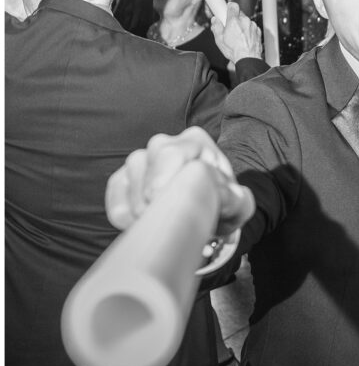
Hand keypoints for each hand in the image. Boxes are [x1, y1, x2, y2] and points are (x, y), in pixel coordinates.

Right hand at [105, 126, 254, 232]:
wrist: (204, 213)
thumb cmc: (220, 205)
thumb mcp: (236, 207)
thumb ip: (234, 200)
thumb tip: (218, 193)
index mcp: (194, 141)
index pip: (171, 154)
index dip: (166, 183)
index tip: (171, 205)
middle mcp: (163, 144)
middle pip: (143, 165)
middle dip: (154, 201)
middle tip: (172, 218)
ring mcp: (139, 160)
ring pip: (127, 184)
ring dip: (142, 212)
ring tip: (165, 221)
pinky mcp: (121, 179)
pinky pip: (115, 199)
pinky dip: (126, 217)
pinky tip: (146, 223)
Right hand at [211, 2, 262, 62]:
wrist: (249, 59)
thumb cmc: (234, 51)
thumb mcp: (219, 40)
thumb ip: (216, 27)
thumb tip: (215, 20)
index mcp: (234, 21)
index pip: (233, 5)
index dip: (229, 7)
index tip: (227, 10)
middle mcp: (245, 21)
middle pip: (239, 14)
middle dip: (235, 19)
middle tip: (230, 28)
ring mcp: (253, 26)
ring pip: (246, 21)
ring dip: (242, 26)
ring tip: (238, 37)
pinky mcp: (258, 31)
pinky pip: (252, 28)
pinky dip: (249, 32)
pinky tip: (245, 40)